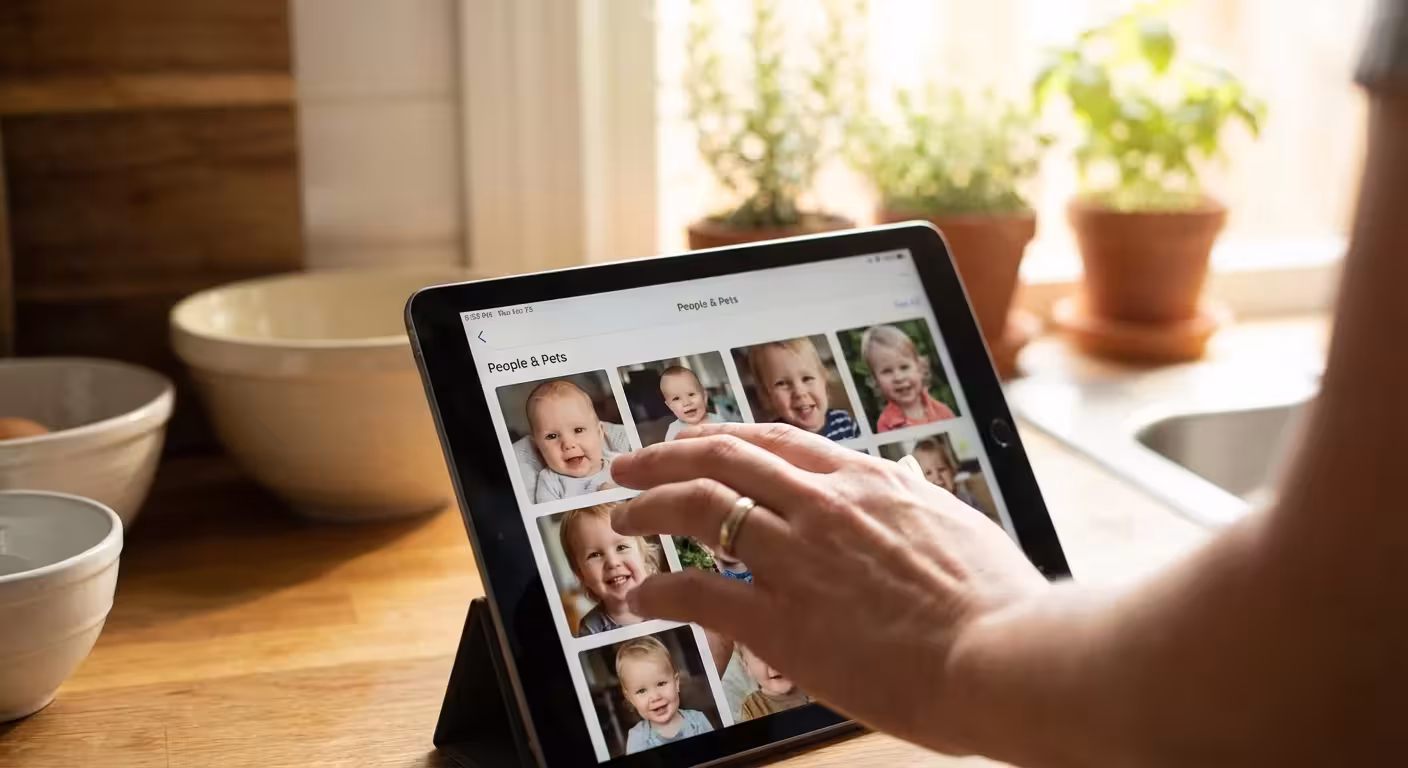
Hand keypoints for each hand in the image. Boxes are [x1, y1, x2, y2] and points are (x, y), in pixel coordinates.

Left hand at [611, 423, 1047, 751]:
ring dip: (649, 508)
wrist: (1006, 656)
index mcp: (869, 480)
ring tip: (624, 517)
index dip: (725, 437)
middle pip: (724, 457)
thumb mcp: (956, 526)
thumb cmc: (998, 603)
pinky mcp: (783, 620)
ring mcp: (799, 558)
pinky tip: (642, 598)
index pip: (776, 440)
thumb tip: (901, 484)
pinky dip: (660, 592)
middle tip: (632, 464)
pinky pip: (699, 594)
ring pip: (699, 508)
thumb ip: (914, 503)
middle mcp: (825, 505)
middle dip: (665, 456)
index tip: (698, 443)